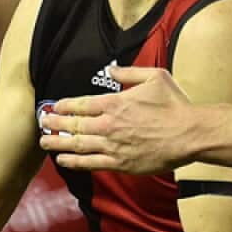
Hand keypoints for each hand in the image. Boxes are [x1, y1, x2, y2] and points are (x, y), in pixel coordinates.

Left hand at [38, 66, 196, 173]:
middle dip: (54, 124)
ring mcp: (113, 146)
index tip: (55, 106)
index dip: (65, 106)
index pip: (81, 104)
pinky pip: (91, 163)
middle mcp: (109, 124)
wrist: (189, 134)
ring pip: (78, 145)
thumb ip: (129, 72)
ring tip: (44, 143)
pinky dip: (74, 162)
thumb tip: (112, 68)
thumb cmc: (175, 105)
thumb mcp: (155, 77)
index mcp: (115, 103)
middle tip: (42, 123)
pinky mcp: (120, 163)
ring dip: (58, 143)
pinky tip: (63, 161)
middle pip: (74, 125)